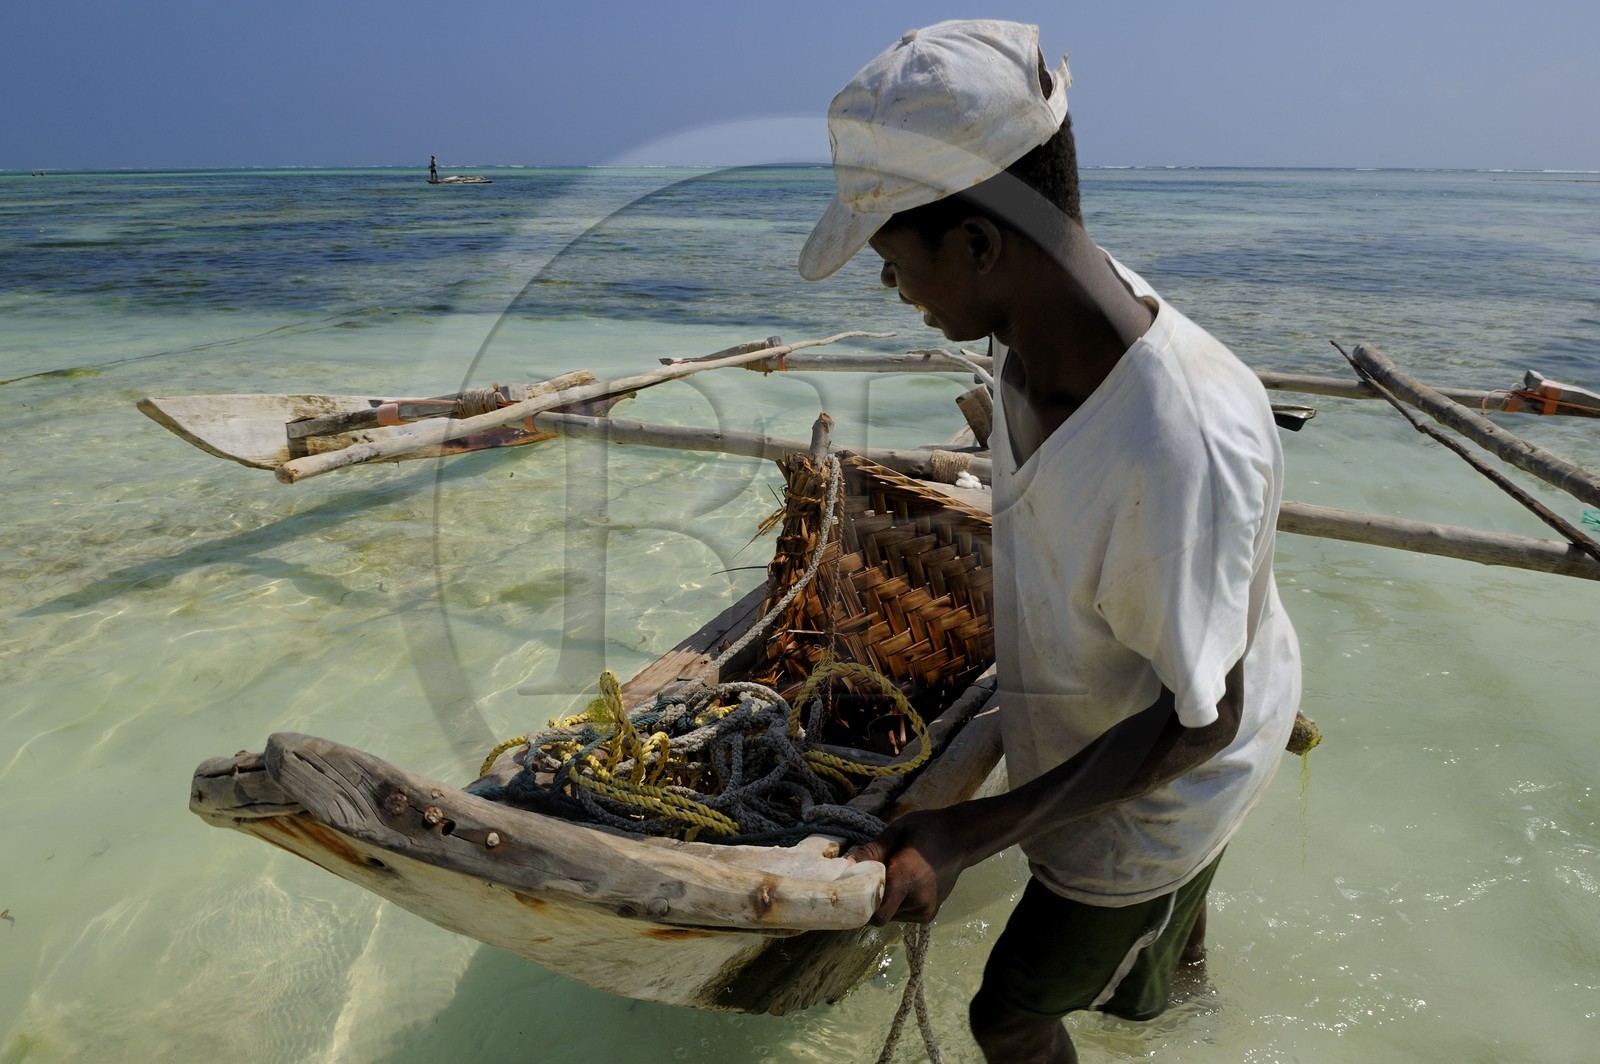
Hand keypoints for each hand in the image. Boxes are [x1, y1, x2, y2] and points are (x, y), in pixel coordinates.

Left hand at [848, 807, 975, 925]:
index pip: (876, 914)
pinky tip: (904, 884)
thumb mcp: (895, 832)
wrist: (962, 839)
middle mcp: (917, 901)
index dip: (860, 906)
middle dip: (871, 900)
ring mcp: (925, 911)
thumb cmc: (926, 830)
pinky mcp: (929, 915)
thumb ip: (870, 852)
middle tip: (872, 878)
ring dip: (884, 901)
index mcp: (907, 879)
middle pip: (880, 915)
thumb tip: (844, 867)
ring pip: (890, 916)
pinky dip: (896, 904)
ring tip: (893, 877)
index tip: (853, 891)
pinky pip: (901, 915)